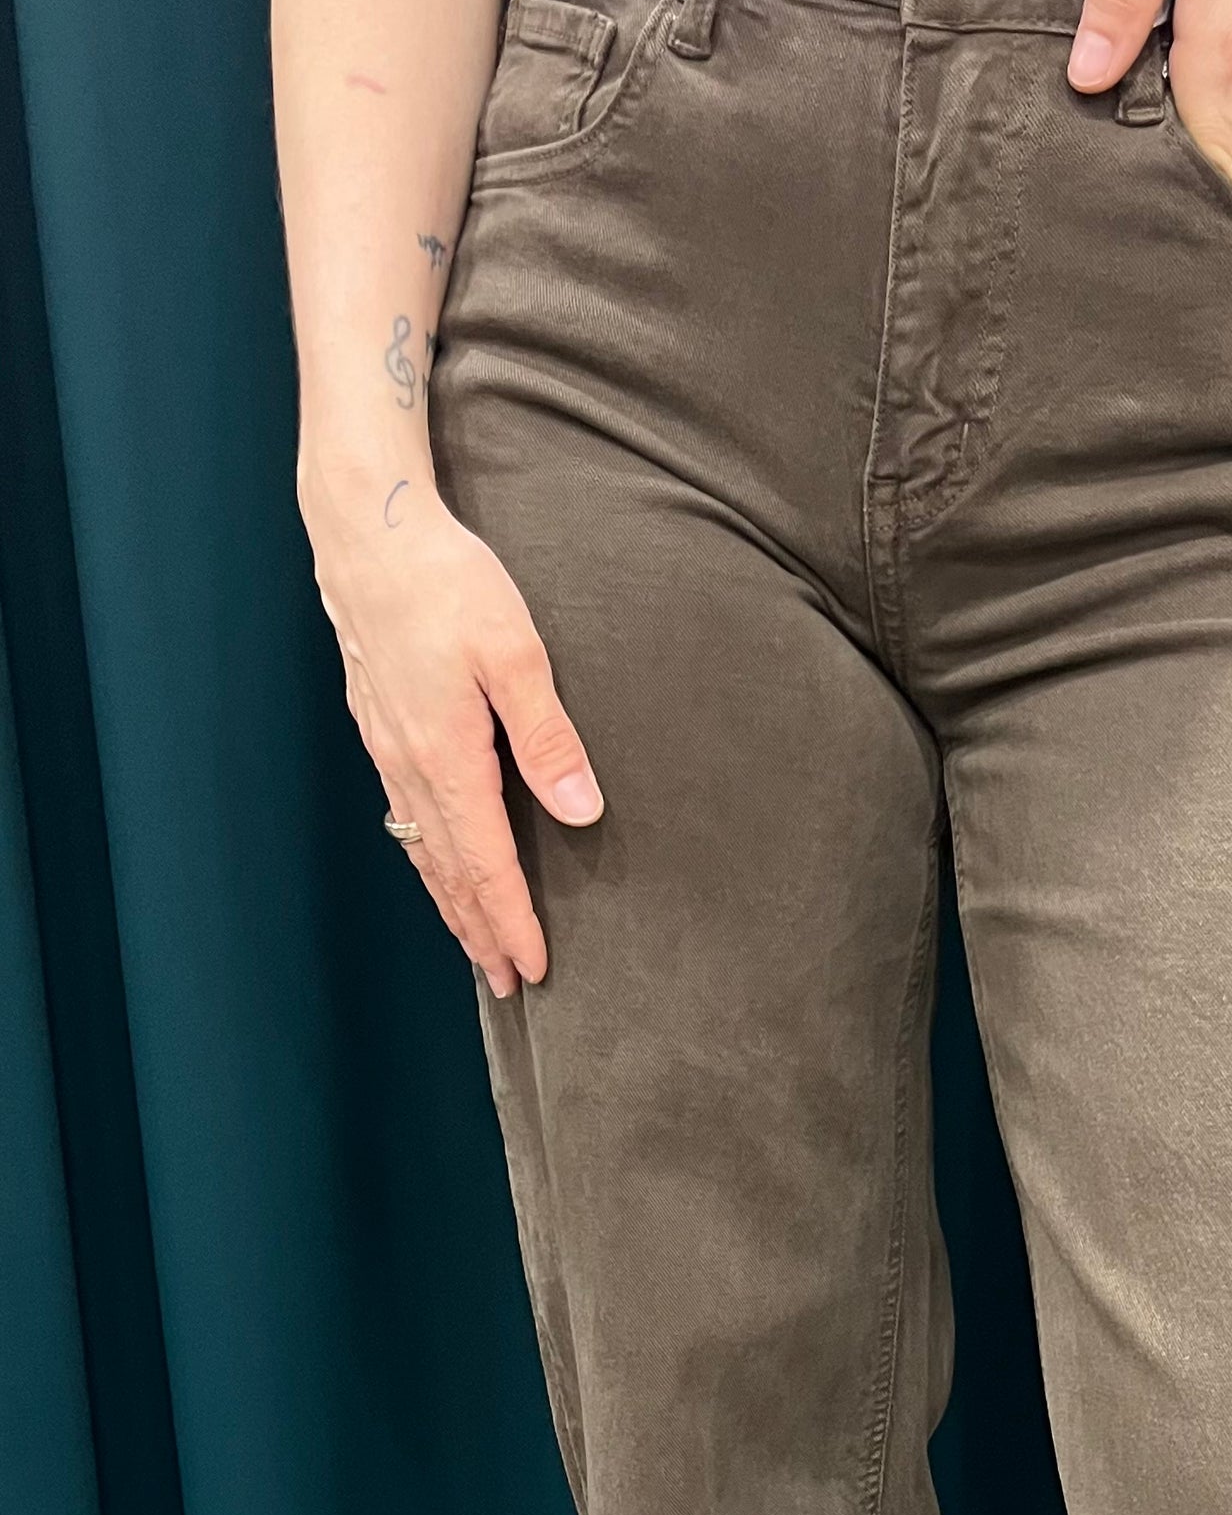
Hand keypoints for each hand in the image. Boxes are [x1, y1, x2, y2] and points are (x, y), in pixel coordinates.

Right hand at [302, 471, 600, 996]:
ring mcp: (387, 748)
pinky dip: (426, 857)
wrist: (367, 530)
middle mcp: (409, 766)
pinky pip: (403, 815)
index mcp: (447, 758)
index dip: (512, 920)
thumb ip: (547, 737)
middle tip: (505, 984)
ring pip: (421, 848)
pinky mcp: (378, 726)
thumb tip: (580, 812)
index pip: (487, 864)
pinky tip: (435, 862)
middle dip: (478, 931)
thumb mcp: (515, 652)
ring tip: (473, 944)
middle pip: (448, 872)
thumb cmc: (445, 581)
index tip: (533, 968)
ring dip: (449, 902)